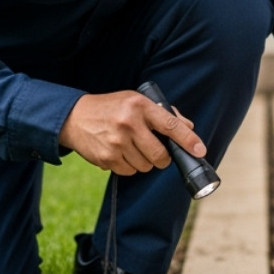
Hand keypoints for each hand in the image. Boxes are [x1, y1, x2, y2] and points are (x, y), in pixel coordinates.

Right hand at [60, 91, 205, 176]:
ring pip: (145, 166)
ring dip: (143, 162)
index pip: (170, 125)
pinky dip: (129, 166)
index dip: (188, 140)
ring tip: (130, 147)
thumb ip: (162, 114)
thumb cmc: (110, 108)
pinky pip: (129, 172)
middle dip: (162, 158)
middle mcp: (129, 123)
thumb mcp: (135, 101)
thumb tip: (188, 127)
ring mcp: (116, 142)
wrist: (73, 117)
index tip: (200, 150)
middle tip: (156, 153)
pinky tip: (119, 152)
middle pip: (160, 155)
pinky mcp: (107, 158)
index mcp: (139, 106)